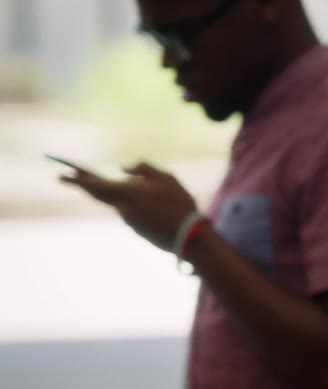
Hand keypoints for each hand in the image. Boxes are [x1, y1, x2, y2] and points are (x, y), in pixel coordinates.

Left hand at [59, 162, 196, 251]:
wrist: (188, 235)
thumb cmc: (180, 203)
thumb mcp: (168, 178)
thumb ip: (144, 169)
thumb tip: (124, 169)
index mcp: (130, 192)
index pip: (97, 185)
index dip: (78, 180)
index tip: (62, 176)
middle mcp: (124, 207)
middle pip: (99, 194)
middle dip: (85, 185)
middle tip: (72, 176)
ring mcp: (128, 220)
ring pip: (119, 202)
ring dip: (125, 195)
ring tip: (149, 195)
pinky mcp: (134, 228)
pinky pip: (130, 212)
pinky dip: (136, 207)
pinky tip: (156, 208)